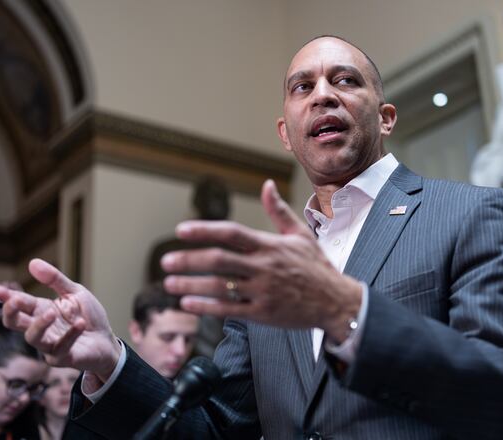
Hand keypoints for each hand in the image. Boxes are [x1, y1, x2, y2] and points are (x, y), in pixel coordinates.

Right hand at [0, 259, 120, 381]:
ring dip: (39, 324)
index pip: (19, 304)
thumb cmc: (88, 316)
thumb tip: (32, 262)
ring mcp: (49, 345)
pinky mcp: (62, 358)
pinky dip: (69, 335)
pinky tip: (80, 324)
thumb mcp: (74, 292)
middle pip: (15, 323)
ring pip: (33, 338)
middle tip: (16, 300)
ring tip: (52, 312)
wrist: (107, 340)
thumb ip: (55, 279)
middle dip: (11, 312)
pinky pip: (60, 348)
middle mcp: (41, 328)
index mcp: (41, 310)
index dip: (7, 297)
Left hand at [162, 180, 362, 342]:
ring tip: (169, 284)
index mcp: (269, 245)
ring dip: (191, 285)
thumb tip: (266, 184)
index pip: (231, 234)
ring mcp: (262, 292)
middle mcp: (263, 267)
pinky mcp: (263, 314)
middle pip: (219, 261)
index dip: (204, 231)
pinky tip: (187, 304)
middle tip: (166, 261)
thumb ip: (278, 211)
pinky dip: (205, 307)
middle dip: (188, 260)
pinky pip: (228, 310)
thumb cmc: (317, 267)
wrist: (336, 302)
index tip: (181, 231)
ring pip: (219, 287)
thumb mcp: (300, 234)